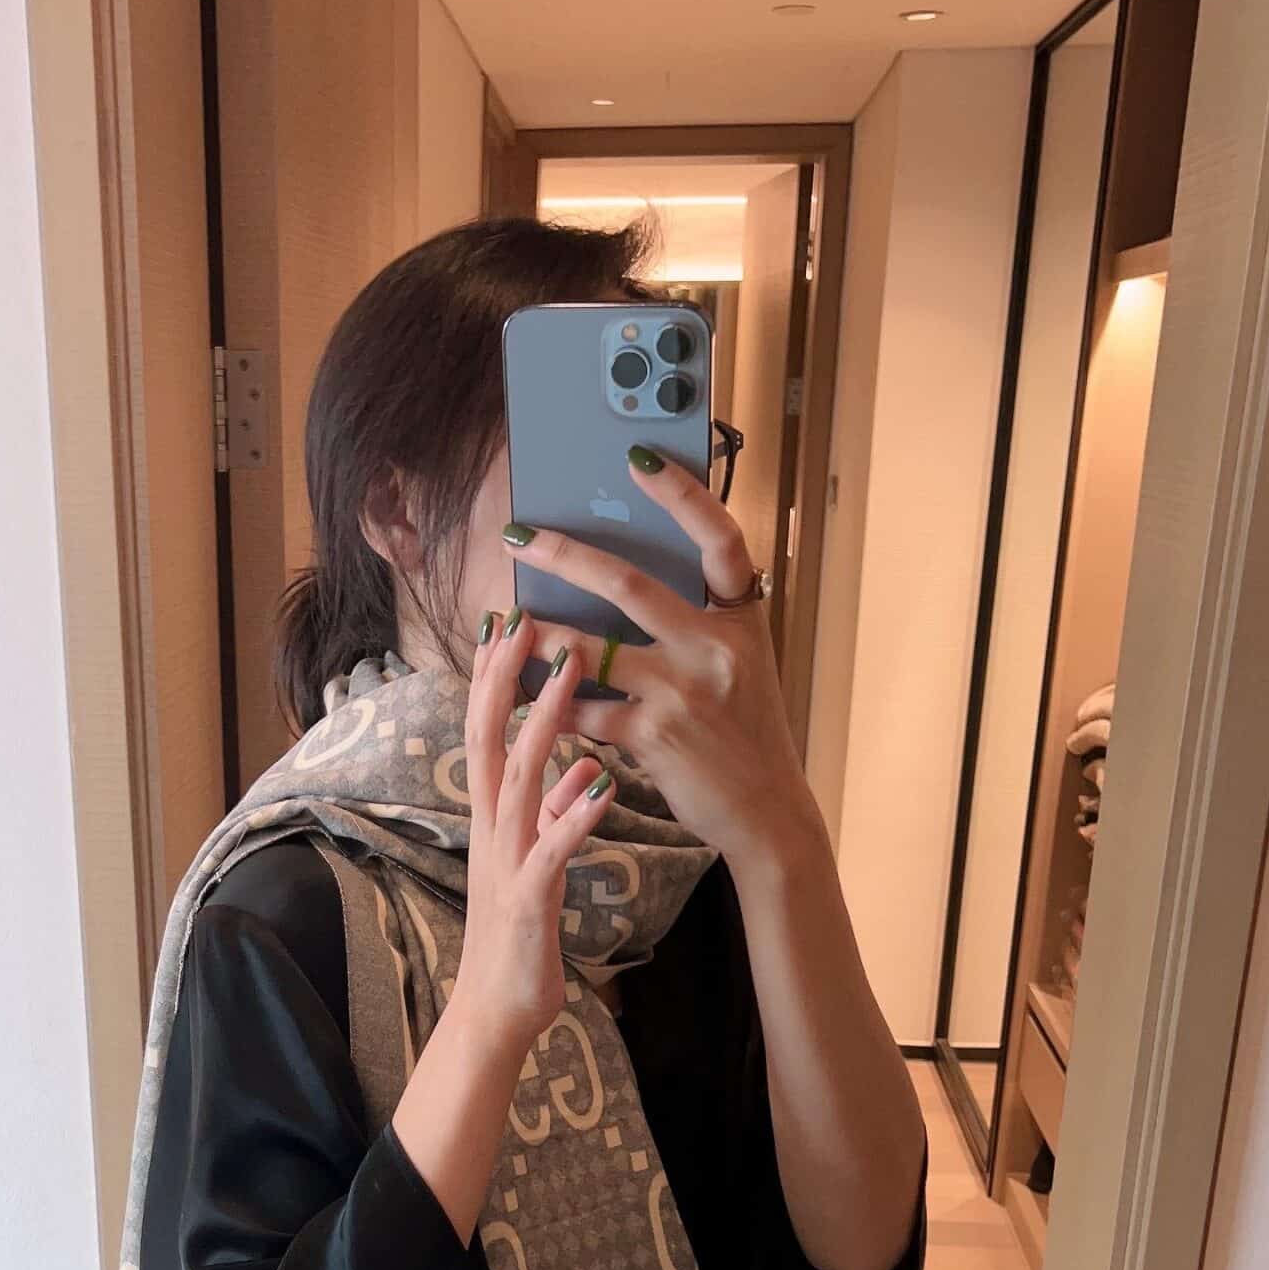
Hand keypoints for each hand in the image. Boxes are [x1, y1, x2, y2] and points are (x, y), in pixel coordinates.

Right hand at [454, 605, 610, 1049]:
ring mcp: (506, 864)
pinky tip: (598, 784)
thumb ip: (552, 814)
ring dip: (545, 724)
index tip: (511, 623)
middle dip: (506, 678)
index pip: (488, 735)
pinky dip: (572, 816)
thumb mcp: (537, 864)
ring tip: (569, 672)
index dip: (496, 679)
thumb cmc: (518, 942)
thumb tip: (580, 767)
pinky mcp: (527, 902)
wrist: (495, 1016)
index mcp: (493, 822)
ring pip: (519, 780)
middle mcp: (490, 832)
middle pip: (491, 740)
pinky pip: (550, 850)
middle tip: (524, 618)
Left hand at [501, 454, 818, 878]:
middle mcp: (714, 647)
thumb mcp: (741, 665)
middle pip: (627, 584)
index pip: (720, 539)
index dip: (682, 493)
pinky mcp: (653, 735)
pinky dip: (549, 700)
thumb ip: (698, 624)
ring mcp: (682, 691)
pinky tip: (522, 692)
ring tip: (501, 622)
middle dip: (562, 555)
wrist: (766, 811)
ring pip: (587, 649)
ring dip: (536, 634)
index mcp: (741, 620)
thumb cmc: (746, 734)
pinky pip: (583, 707)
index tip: (639, 458)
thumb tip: (624, 585)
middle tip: (518, 535)